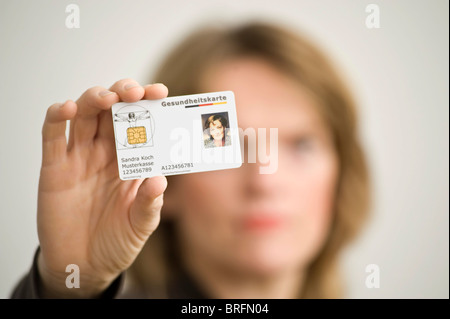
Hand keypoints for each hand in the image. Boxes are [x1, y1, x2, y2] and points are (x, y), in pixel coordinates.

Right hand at [37, 79, 167, 297]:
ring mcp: (79, 157)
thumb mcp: (140, 225)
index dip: (149, 105)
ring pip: (84, 116)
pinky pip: (52, 136)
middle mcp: (106, 153)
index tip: (161, 92)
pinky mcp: (54, 168)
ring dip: (94, 99)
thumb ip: (150, 203)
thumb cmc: (117, 241)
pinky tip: (67, 109)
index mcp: (131, 161)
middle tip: (135, 92)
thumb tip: (160, 180)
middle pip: (112, 111)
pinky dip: (57, 117)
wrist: (84, 266)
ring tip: (108, 98)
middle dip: (124, 95)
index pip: (140, 124)